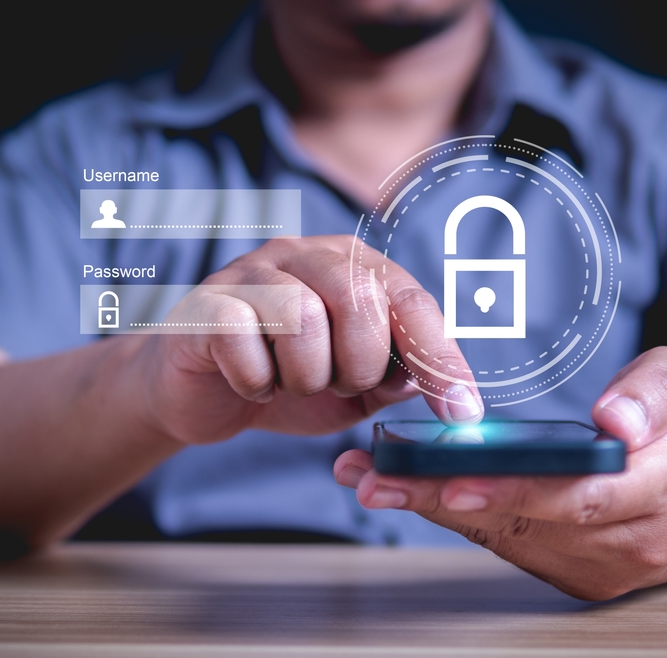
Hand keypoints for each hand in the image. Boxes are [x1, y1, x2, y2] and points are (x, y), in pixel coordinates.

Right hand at [131, 235, 483, 444]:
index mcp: (353, 266)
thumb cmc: (288, 379)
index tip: (461, 412)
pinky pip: (244, 339)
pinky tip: (251, 382)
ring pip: (302, 316)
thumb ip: (399, 376)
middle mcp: (305, 254)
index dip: (439, 357)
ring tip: (289, 382)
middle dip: (358, 365)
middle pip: (358, 297)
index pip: (410, 298)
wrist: (205, 395)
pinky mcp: (207, 303)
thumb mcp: (358, 385)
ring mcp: (251, 272)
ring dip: (304, 375)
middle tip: (335, 385)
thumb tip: (448, 386)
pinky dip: (256, 380)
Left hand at [334, 347, 666, 599]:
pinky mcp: (578, 573)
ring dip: (435, 509)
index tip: (453, 480)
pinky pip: (510, 544)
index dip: (516, 490)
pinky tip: (410, 491)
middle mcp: (631, 541)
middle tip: (375, 481)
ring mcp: (602, 567)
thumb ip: (654, 394)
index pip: (581, 496)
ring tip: (372, 479)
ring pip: (508, 538)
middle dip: (443, 501)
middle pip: (527, 522)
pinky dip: (458, 517)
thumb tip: (614, 422)